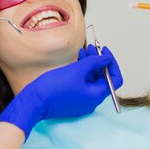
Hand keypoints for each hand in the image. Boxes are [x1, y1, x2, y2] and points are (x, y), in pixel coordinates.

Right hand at [0, 45, 123, 138]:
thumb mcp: (78, 70)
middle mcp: (92, 100)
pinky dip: (82, 72)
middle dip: (99, 61)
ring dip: (90, 64)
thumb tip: (106, 58)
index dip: (112, 63)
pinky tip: (77, 60)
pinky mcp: (73, 99)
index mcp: (97, 95)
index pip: (115, 79)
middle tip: (93, 47)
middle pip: (103, 78)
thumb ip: (95, 62)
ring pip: (92, 80)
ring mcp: (82, 100)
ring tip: (84, 50)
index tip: (104, 51)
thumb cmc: (55, 87)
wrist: (35, 101)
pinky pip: (82, 84)